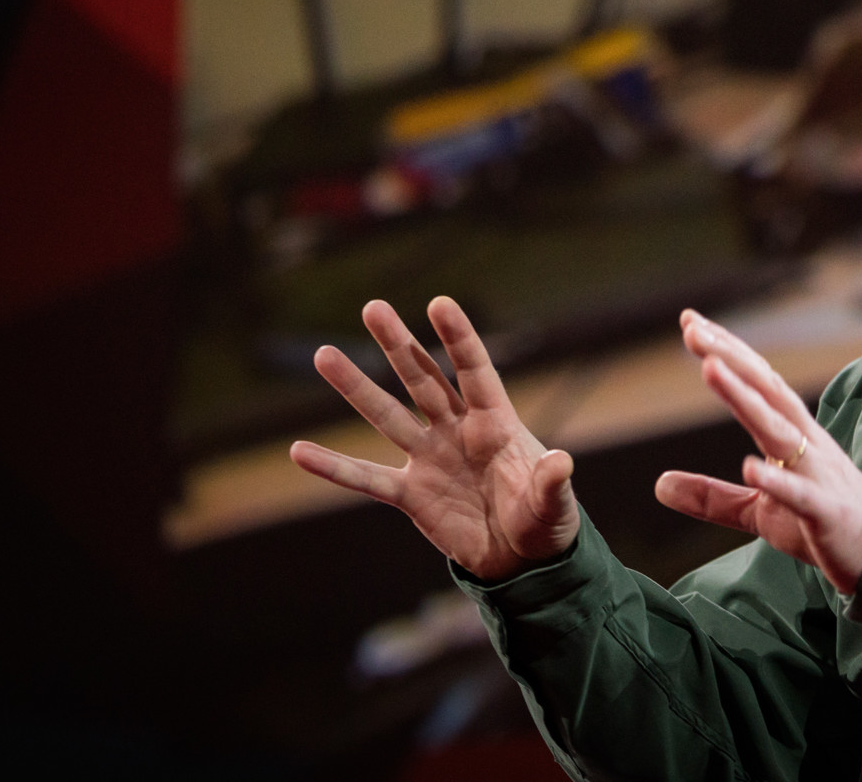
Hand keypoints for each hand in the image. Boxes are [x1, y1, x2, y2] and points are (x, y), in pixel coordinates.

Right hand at [288, 297, 579, 581]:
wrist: (521, 559)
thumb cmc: (545, 521)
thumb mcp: (554, 504)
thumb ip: (552, 483)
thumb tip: (561, 462)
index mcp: (496, 423)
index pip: (474, 371)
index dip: (457, 338)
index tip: (438, 303)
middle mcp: (457, 431)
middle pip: (423, 380)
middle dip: (399, 345)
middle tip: (373, 307)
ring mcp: (429, 458)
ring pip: (387, 416)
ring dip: (356, 388)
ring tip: (324, 355)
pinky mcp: (410, 494)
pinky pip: (366, 478)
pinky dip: (334, 467)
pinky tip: (299, 451)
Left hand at [655, 310, 861, 593]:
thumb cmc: (818, 522)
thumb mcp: (757, 510)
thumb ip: (711, 496)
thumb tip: (659, 485)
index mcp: (792, 435)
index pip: (757, 382)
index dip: (727, 351)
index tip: (690, 322)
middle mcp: (806, 443)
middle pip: (766, 390)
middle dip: (730, 358)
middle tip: (693, 329)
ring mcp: (817, 474)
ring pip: (778, 430)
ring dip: (745, 399)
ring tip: (711, 370)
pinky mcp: (824, 511)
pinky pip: (798, 493)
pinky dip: (775, 480)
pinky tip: (749, 468)